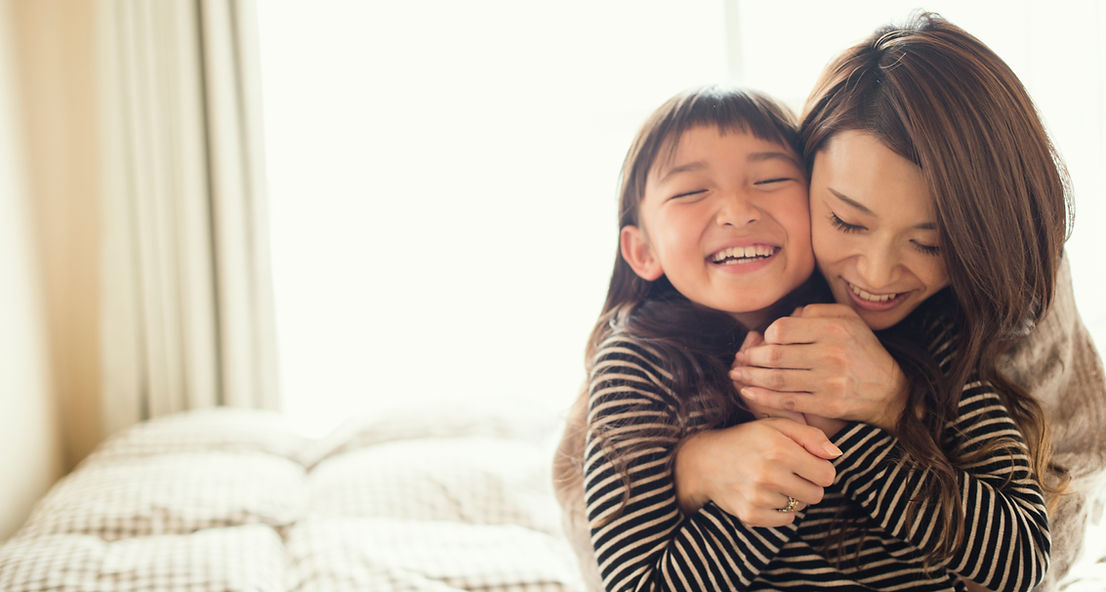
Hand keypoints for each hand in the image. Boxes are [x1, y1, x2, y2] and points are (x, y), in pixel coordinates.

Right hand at [673, 419, 841, 526]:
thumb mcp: (776, 426)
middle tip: (790, 473)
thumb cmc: (746, 440)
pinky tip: (765, 495)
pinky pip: (784, 520)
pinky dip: (780, 511)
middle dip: (809, 484)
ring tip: (771, 481)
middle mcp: (769, 474)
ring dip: (791, 496)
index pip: (827, 475)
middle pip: (817, 495)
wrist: (704, 461)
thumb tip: (836, 454)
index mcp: (779, 449)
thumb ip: (810, 435)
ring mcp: (759, 497)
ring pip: (799, 507)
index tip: (808, 464)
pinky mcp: (750, 515)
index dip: (821, 469)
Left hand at [730, 304, 908, 431]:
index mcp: (834, 328)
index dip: (765, 336)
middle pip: (775, 355)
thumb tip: (787, 316)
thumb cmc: (862, 351)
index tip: (759, 343)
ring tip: (737, 375)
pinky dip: (763, 398)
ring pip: (777, 379)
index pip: (782, 329)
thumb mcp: (848, 319)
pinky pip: (787, 401)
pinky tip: (748, 392)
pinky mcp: (826, 405)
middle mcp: (831, 354)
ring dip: (750, 377)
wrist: (890, 391)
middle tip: (739, 360)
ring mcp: (828, 382)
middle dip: (750, 359)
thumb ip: (816, 311)